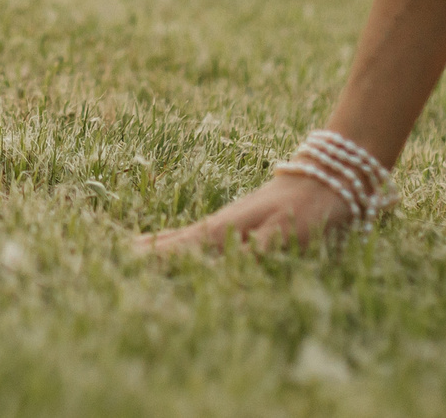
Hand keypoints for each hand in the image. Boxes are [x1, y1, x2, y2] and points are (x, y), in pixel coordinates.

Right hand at [133, 171, 353, 254]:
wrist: (334, 174)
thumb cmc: (312, 208)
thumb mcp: (288, 234)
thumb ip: (258, 252)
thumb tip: (227, 271)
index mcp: (224, 231)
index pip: (178, 249)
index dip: (151, 258)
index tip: (121, 264)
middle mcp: (220, 227)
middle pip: (173, 241)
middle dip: (143, 252)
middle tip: (111, 261)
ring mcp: (230, 224)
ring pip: (185, 237)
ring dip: (158, 247)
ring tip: (130, 252)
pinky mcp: (242, 227)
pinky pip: (200, 239)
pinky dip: (179, 243)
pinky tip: (177, 247)